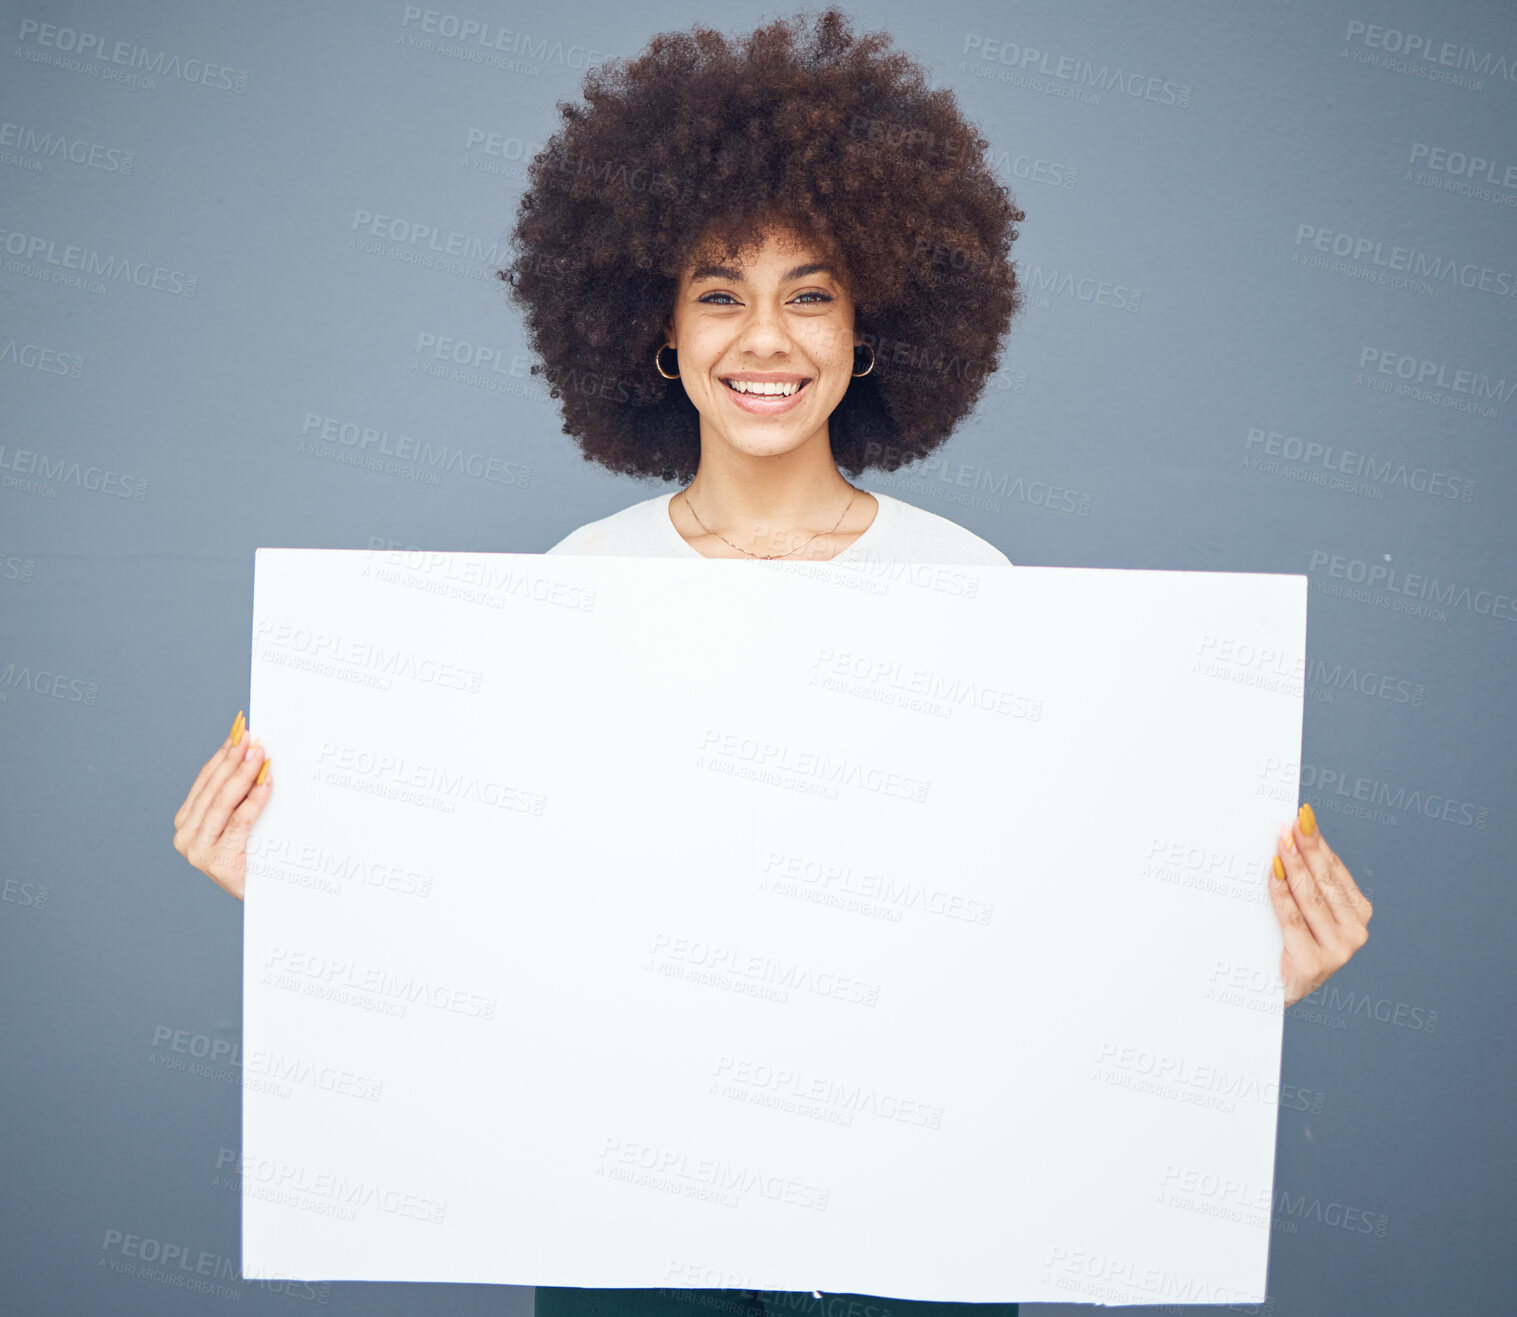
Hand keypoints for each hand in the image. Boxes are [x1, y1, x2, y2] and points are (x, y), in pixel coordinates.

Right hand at [172, 710, 271, 900]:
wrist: (271, 899)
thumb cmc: (258, 857)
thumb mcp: (243, 822)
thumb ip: (239, 795)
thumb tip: (251, 751)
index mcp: (187, 825)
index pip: (206, 782)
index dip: (222, 755)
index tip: (239, 731)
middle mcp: (186, 839)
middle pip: (213, 789)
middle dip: (233, 760)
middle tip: (251, 736)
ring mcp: (199, 853)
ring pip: (223, 803)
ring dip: (243, 774)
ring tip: (259, 753)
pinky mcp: (218, 863)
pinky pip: (239, 822)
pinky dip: (254, 799)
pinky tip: (266, 781)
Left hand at [1267, 802, 1371, 1006]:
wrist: (1269, 995)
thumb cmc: (1284, 944)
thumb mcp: (1303, 912)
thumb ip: (1303, 882)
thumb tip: (1287, 837)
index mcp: (1357, 914)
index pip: (1334, 870)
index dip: (1318, 842)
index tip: (1303, 816)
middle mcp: (1355, 932)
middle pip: (1324, 881)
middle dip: (1307, 848)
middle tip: (1292, 822)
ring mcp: (1338, 950)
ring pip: (1310, 899)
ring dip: (1294, 867)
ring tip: (1281, 843)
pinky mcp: (1314, 964)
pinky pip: (1293, 920)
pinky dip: (1281, 894)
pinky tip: (1273, 874)